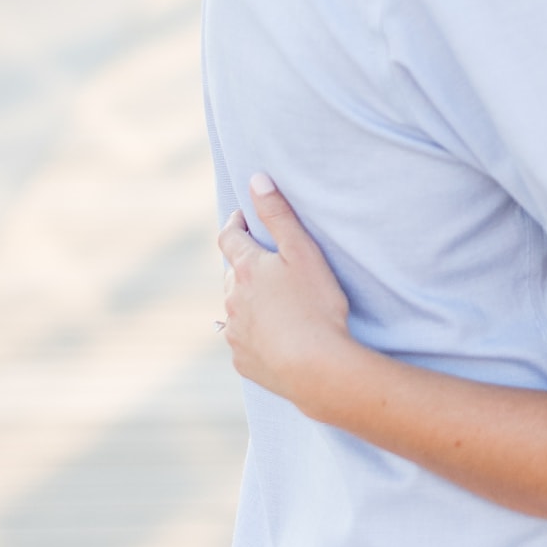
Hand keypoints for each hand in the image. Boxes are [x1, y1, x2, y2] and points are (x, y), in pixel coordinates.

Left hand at [218, 175, 356, 416]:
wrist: (317, 367)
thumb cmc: (316, 305)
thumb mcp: (303, 251)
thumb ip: (278, 214)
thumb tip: (255, 178)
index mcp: (245, 269)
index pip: (229, 237)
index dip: (236, 224)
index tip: (245, 219)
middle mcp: (231, 300)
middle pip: (232, 275)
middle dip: (245, 267)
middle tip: (270, 265)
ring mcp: (235, 333)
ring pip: (236, 309)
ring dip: (249, 302)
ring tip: (277, 305)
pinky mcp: (243, 361)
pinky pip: (244, 341)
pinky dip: (255, 334)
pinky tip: (277, 337)